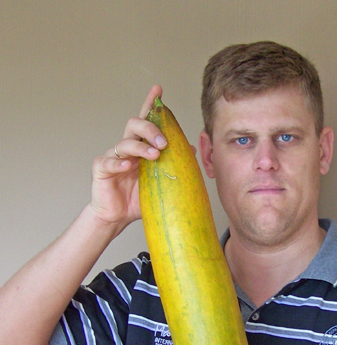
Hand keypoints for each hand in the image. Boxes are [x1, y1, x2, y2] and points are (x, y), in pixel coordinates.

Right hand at [89, 84, 167, 230]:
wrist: (117, 217)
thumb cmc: (136, 199)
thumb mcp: (159, 181)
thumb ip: (171, 164)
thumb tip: (191, 149)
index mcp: (140, 148)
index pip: (146, 121)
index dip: (150, 104)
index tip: (158, 90)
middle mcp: (126, 148)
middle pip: (135, 126)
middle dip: (150, 129)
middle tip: (164, 143)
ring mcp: (112, 157)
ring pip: (125, 143)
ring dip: (141, 147)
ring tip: (154, 156)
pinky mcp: (101, 169)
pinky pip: (109, 162)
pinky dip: (118, 163)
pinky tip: (127, 166)